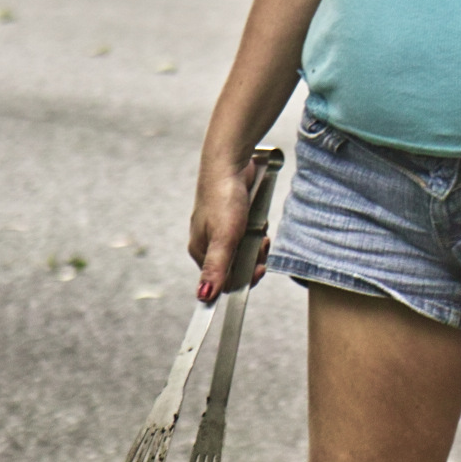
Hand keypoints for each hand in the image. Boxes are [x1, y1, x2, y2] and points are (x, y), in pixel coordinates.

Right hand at [188, 154, 269, 302]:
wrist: (231, 165)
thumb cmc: (224, 200)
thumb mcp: (223, 237)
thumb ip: (217, 267)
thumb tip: (204, 296)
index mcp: (200, 251)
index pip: (222, 281)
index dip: (243, 278)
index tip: (259, 269)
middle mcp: (208, 243)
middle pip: (236, 267)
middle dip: (253, 260)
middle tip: (260, 245)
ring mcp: (220, 231)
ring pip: (245, 252)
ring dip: (257, 245)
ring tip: (260, 233)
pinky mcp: (232, 220)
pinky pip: (249, 236)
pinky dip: (257, 232)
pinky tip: (259, 223)